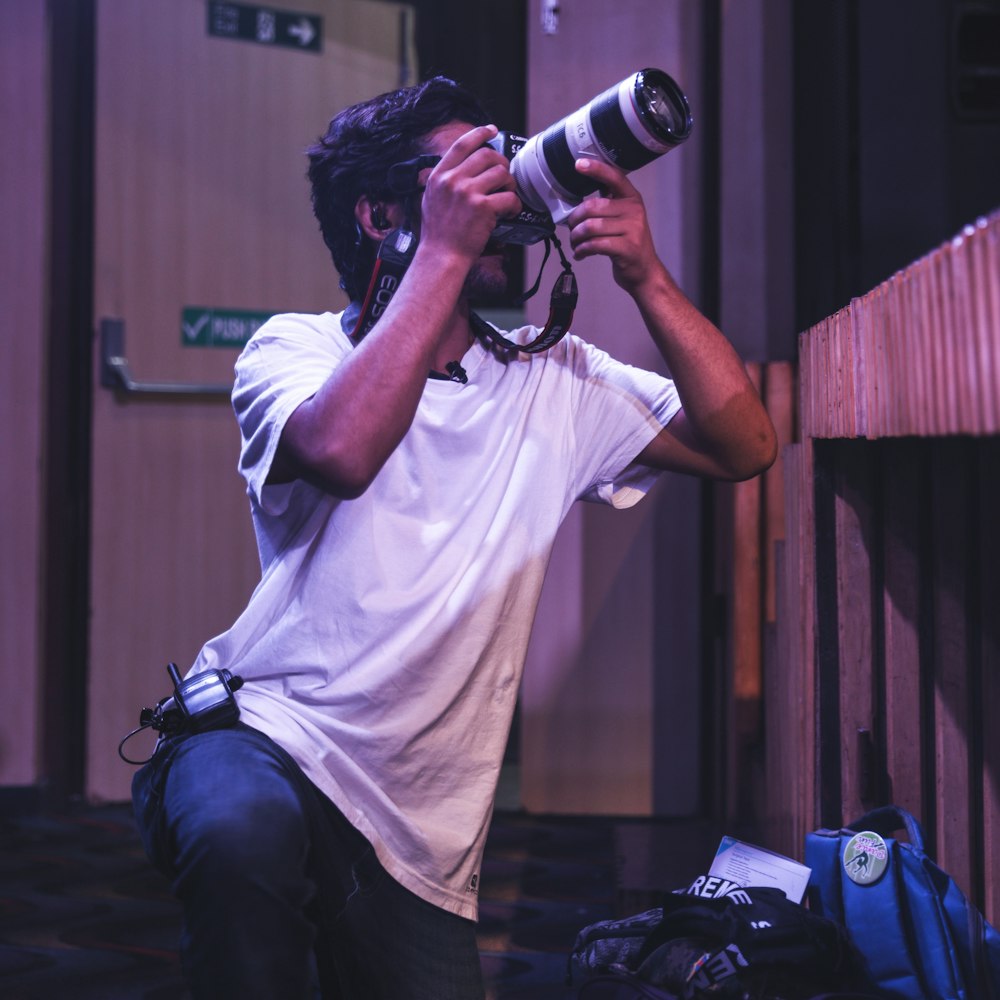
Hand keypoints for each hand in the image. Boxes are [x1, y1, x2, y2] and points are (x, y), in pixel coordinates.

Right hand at [416, 124, 522, 264]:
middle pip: (487, 155)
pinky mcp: (483, 208)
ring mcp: (468, 193)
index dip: (480, 133)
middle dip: (501, 163)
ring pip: (501, 173)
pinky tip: (511, 212)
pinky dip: (515, 205)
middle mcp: (452, 180)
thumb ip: (443, 182)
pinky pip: (509, 198)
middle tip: (504, 176)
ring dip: (509, 184)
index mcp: (439, 176)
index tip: (492, 130)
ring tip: (507, 196)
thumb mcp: (430, 200)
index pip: (462, 145)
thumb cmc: (438, 234)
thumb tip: (460, 170)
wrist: (441, 256)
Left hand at [564, 159, 660, 294]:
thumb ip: (608, 204)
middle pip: (592, 207)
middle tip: (571, 230)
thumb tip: (581, 195)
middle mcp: (634, 211)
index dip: (596, 169)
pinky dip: (582, 250)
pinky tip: (580, 254)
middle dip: (574, 220)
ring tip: (575, 244)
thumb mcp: (623, 219)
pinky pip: (595, 244)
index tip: (579, 164)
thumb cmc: (628, 244)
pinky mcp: (627, 248)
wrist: (645, 272)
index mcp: (632, 199)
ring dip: (576, 238)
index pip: (614, 177)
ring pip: (591, 227)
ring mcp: (633, 229)